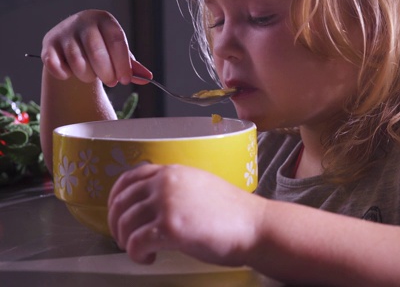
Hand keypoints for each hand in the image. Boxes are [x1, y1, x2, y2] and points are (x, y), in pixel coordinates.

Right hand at [41, 9, 151, 86]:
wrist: (73, 41)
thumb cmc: (101, 47)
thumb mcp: (118, 52)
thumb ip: (132, 65)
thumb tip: (148, 78)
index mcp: (104, 20)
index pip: (116, 41)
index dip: (122, 63)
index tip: (125, 80)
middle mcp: (83, 22)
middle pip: (96, 52)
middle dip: (106, 73)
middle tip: (112, 82)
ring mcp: (64, 32)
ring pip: (78, 62)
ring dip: (88, 76)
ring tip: (92, 76)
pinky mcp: (48, 44)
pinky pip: (56, 65)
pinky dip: (65, 74)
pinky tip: (71, 74)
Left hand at [107, 164, 264, 265]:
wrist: (254, 225)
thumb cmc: (232, 212)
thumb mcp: (199, 187)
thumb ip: (174, 188)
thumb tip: (150, 203)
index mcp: (172, 172)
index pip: (128, 179)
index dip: (115, 199)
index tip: (117, 214)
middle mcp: (165, 183)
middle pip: (121, 202)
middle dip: (117, 225)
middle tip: (125, 240)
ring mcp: (166, 204)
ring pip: (125, 223)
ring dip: (127, 242)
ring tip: (142, 251)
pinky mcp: (169, 228)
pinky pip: (136, 243)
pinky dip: (136, 254)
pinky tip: (149, 259)